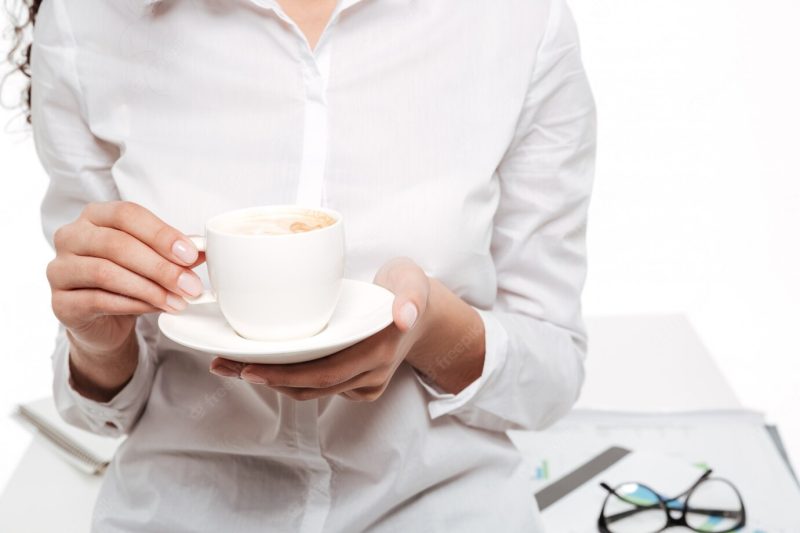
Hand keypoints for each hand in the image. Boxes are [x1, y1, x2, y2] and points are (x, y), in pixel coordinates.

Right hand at [46, 201, 204, 397]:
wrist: (103, 321)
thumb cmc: (128, 279)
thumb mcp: (154, 260)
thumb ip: (175, 252)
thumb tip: (204, 249)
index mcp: (95, 216)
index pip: (127, 214)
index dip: (161, 233)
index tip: (191, 254)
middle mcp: (71, 237)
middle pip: (118, 245)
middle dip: (160, 266)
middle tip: (190, 285)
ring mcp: (60, 269)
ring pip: (107, 273)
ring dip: (150, 289)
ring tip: (179, 301)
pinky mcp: (60, 302)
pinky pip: (98, 300)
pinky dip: (134, 305)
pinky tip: (157, 309)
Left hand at [210, 257, 430, 401]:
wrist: (425, 314)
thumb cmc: (408, 290)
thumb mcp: (414, 283)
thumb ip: (410, 298)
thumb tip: (404, 316)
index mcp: (378, 351)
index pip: (324, 373)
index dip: (284, 376)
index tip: (248, 368)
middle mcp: (370, 374)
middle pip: (309, 387)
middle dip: (264, 379)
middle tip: (224, 365)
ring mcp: (364, 383)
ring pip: (310, 391)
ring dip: (270, 381)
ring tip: (231, 365)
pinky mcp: (356, 384)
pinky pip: (317, 386)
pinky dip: (287, 378)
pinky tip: (261, 363)